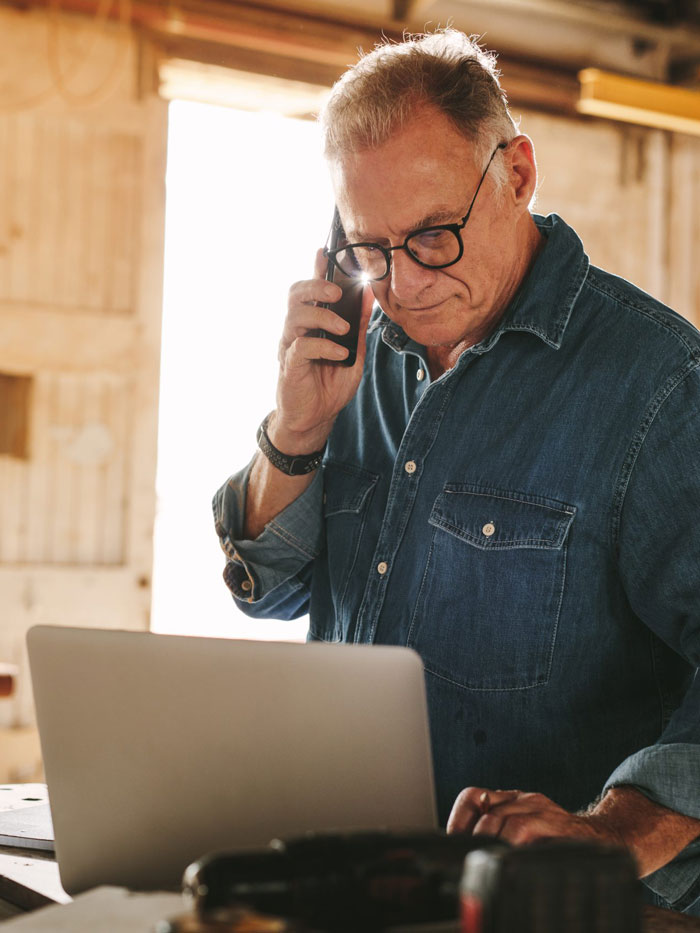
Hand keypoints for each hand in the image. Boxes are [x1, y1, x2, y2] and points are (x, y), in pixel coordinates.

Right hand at [273, 249, 373, 451]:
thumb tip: (370, 296)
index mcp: (312, 323)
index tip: (326, 249)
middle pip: (295, 294)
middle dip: (316, 286)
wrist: (315, 419)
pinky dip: (324, 347)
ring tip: (342, 328)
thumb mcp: (354, 352)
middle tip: (337, 292)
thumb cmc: (329, 384)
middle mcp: (296, 330)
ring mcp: (290, 346)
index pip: (311, 288)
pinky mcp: (289, 365)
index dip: (316, 267)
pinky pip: (302, 346)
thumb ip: (359, 325)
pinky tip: (339, 354)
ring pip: (295, 315)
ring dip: (322, 317)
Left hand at [447, 787, 623, 849]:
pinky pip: (524, 828)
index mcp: (511, 800)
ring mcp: (541, 808)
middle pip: (483, 808)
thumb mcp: (524, 834)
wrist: (604, 840)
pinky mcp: (556, 823)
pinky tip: (511, 857)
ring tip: (491, 860)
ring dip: (491, 841)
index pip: (473, 796)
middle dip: (474, 836)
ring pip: (501, 818)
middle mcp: (524, 799)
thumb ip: (500, 837)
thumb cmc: (558, 842)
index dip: (459, 819)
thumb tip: (465, 854)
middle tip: (473, 858)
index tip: (454, 842)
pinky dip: (511, 843)